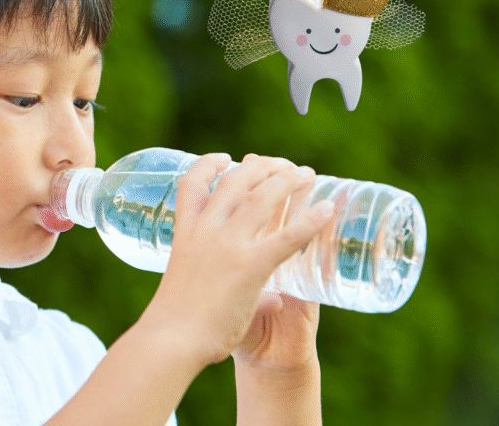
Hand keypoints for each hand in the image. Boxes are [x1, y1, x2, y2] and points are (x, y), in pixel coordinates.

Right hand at [142, 153, 332, 368]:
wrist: (171, 340)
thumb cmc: (176, 321)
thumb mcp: (192, 286)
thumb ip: (235, 287)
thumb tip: (274, 299)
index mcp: (185, 231)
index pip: (192, 182)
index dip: (209, 163)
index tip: (226, 158)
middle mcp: (205, 230)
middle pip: (236, 180)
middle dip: (262, 166)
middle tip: (282, 166)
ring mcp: (228, 245)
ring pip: (263, 197)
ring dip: (288, 180)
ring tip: (306, 174)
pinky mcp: (250, 266)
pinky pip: (288, 237)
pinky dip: (311, 220)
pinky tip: (327, 210)